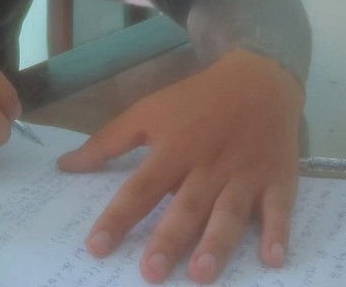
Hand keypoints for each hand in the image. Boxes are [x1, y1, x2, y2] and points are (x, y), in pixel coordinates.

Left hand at [57, 49, 303, 283]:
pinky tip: (274, 260)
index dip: (118, 217)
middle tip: (150, 274)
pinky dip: (278, 233)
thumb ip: (108, 141)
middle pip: (186, 206)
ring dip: (216, 244)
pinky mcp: (278, 180)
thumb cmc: (197, 101)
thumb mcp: (148, 111)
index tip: (96, 247)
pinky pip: (279, 209)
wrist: (259, 79)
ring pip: (229, 213)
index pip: (140, 188)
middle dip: (168, 240)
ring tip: (200, 275)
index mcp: (174, 148)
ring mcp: (245, 175)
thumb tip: (66, 166)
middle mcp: (208, 166)